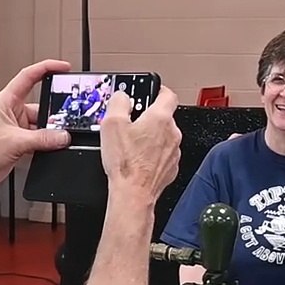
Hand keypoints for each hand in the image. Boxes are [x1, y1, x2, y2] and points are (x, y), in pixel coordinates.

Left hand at [0, 60, 72, 189]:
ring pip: (41, 124)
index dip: (46, 68)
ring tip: (55, 139)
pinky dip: (46, 142)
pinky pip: (39, 137)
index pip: (28, 77)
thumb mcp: (15, 142)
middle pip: (39, 105)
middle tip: (64, 120)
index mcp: (4, 102)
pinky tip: (50, 147)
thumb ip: (42, 139)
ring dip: (48, 132)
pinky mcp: (19, 141)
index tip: (63, 68)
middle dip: (52, 114)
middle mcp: (10, 112)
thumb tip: (62, 136)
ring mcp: (15, 127)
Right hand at [100, 87, 180, 202]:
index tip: (149, 92)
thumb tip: (122, 96)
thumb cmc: (126, 164)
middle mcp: (172, 133)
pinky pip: (163, 153)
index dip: (158, 90)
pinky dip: (153, 153)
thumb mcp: (111, 124)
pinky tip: (138, 159)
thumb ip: (118, 102)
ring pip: (163, 136)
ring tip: (132, 144)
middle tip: (131, 123)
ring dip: (151, 136)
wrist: (133, 194)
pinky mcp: (171, 166)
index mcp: (160, 118)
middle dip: (148, 117)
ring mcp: (173, 151)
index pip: (168, 94)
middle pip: (163, 116)